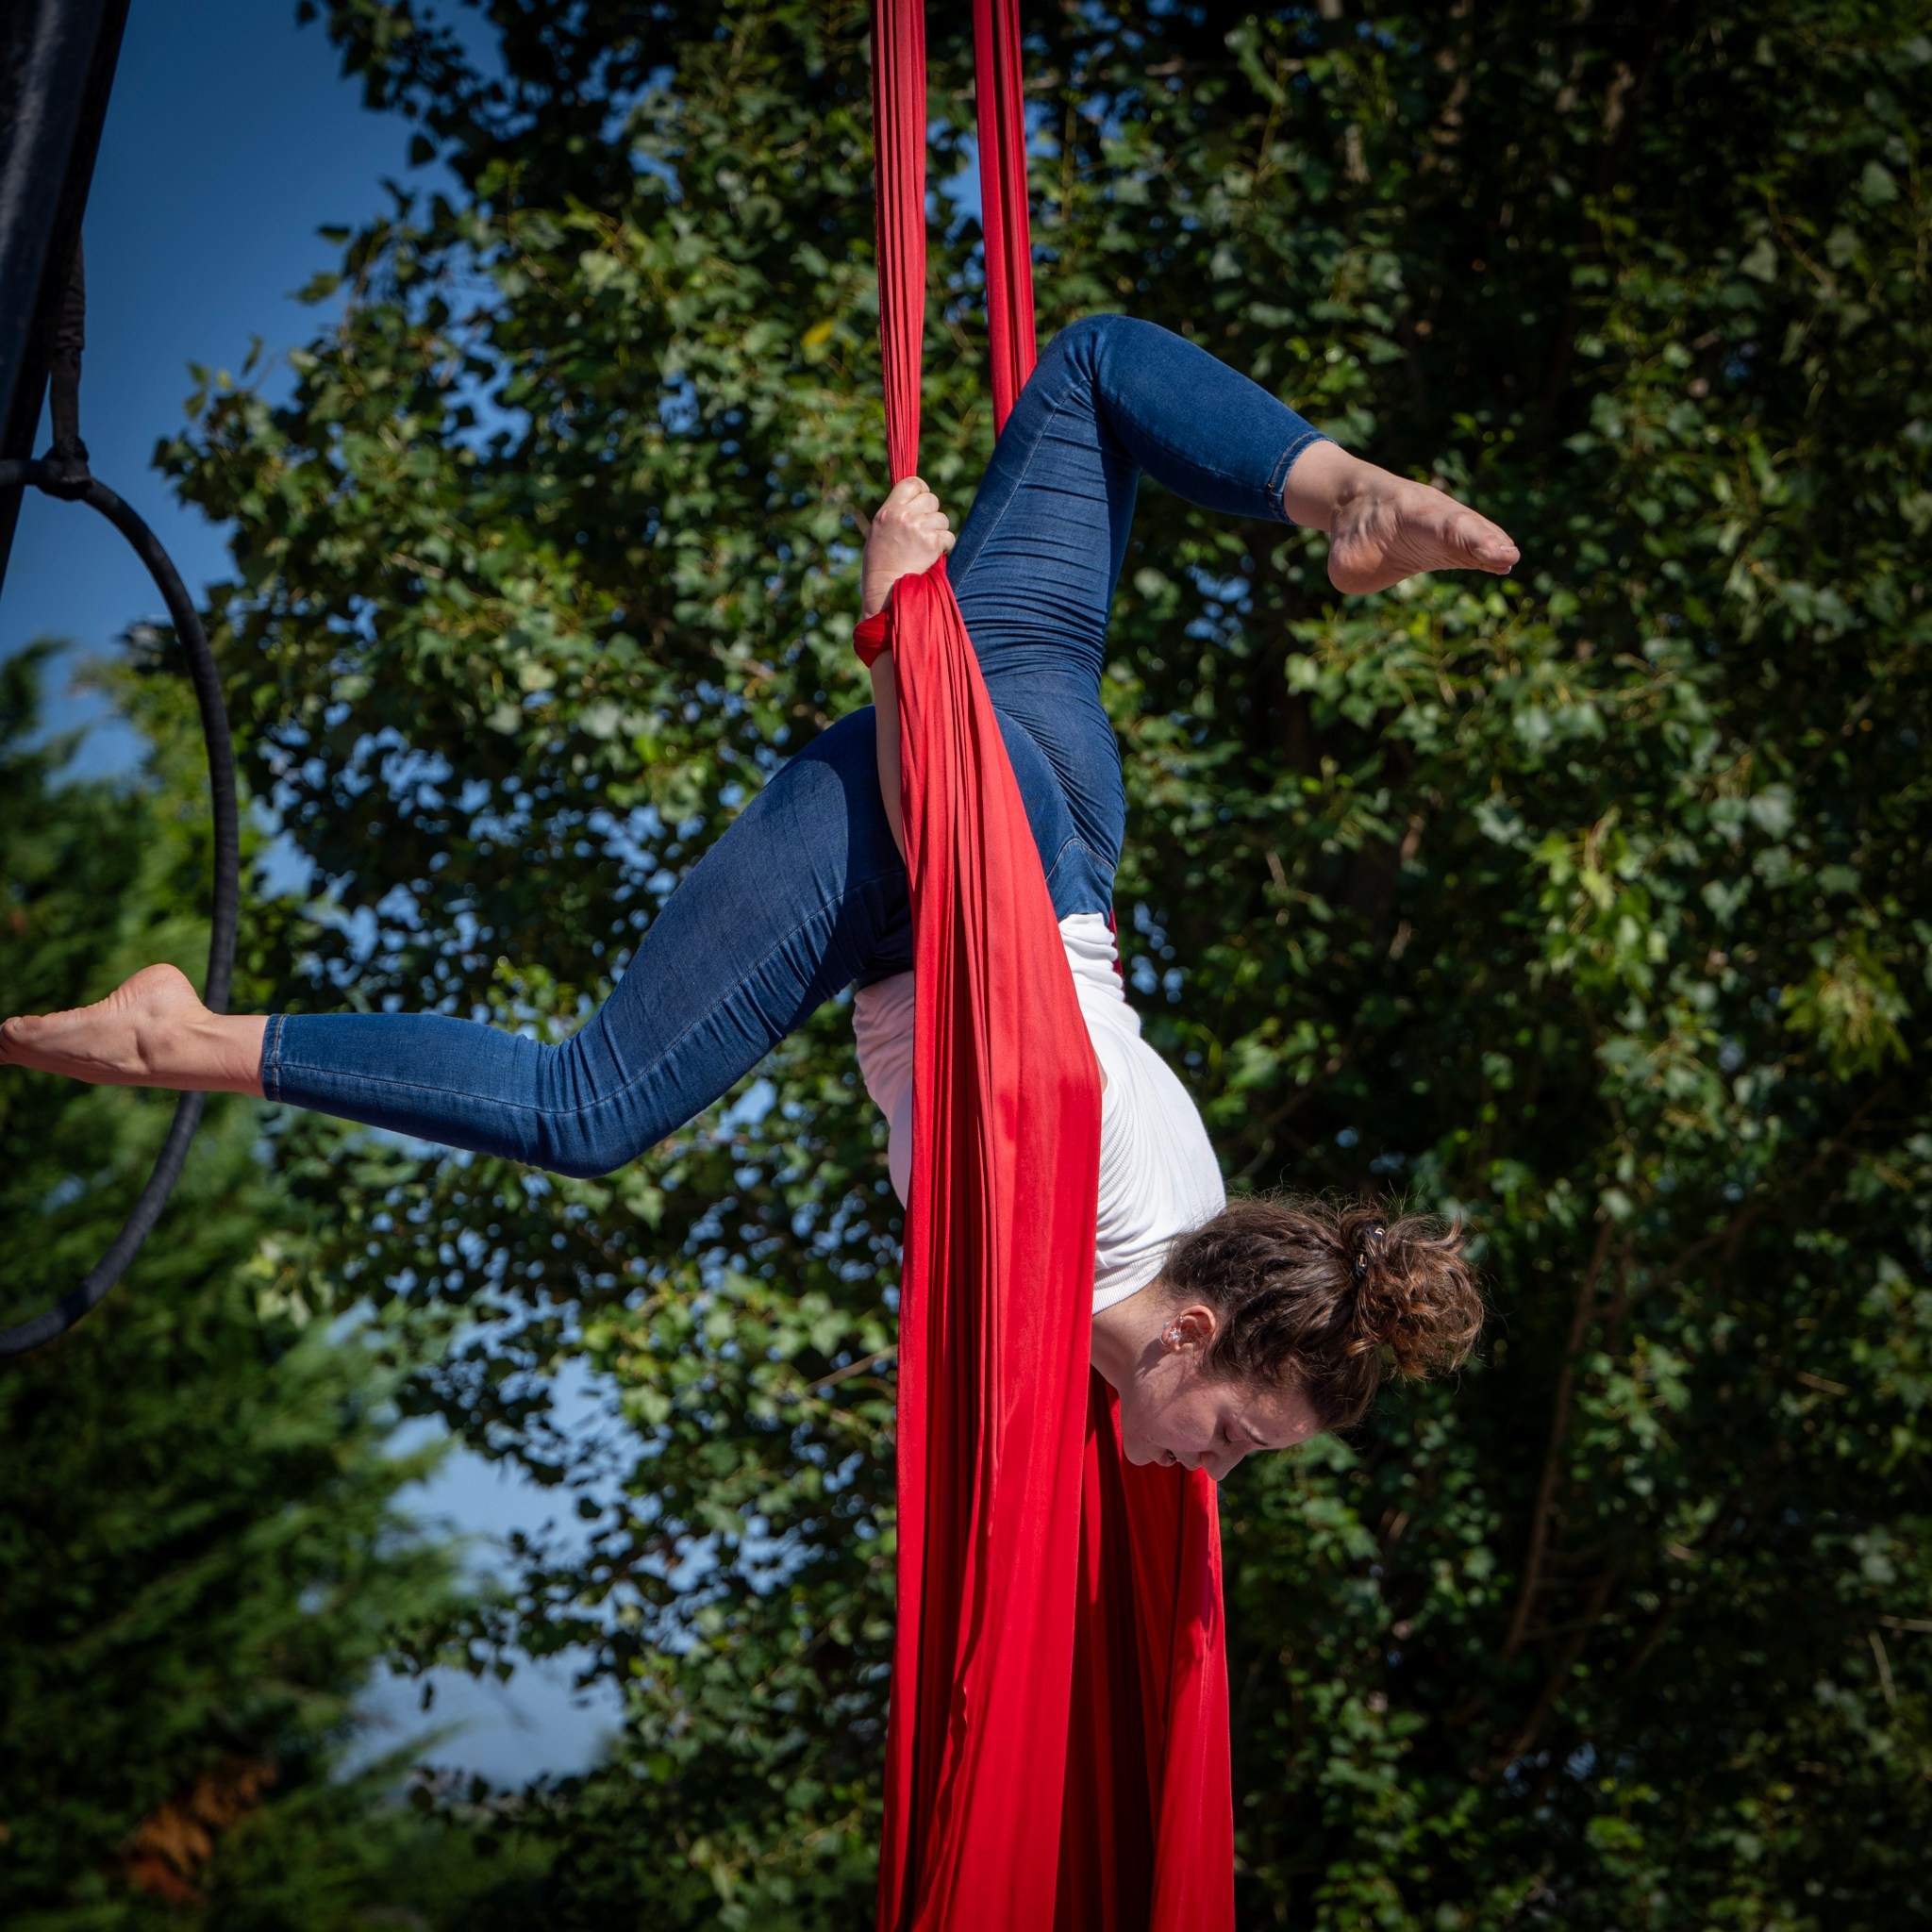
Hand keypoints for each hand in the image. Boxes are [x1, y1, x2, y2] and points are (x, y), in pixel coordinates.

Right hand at [860, 477, 954, 617]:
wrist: (886, 588)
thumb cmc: (880, 562)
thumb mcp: (879, 530)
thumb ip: (895, 512)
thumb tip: (916, 499)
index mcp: (889, 510)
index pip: (912, 483)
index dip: (922, 489)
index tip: (923, 500)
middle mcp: (904, 515)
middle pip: (931, 499)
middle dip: (932, 513)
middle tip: (924, 530)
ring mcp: (919, 528)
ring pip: (942, 519)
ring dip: (939, 531)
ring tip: (925, 547)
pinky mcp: (932, 542)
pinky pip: (949, 536)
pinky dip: (944, 546)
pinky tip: (932, 555)